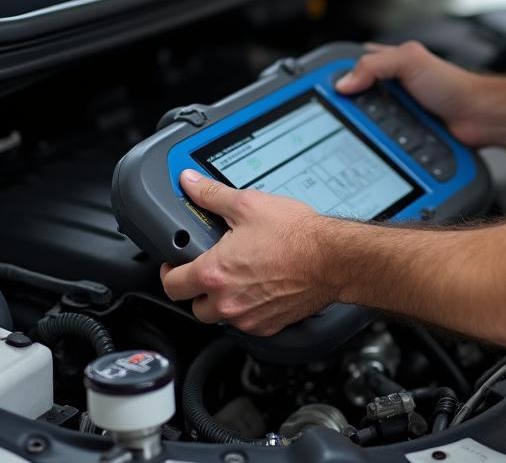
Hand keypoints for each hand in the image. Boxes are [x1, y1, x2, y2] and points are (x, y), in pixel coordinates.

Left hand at [160, 170, 337, 335]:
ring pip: (221, 316)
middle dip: (198, 288)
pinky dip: (249, 309)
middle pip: (194, 306)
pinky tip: (262, 287)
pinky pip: (247, 323)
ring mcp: (248, 317)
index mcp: (214, 273)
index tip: (176, 263)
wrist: (332, 258)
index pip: (171, 284)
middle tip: (211, 268)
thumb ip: (214, 195)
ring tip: (240, 276)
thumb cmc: (296, 235)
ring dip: (223, 299)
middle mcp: (227, 301)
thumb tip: (191, 183)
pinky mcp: (269, 325)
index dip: (169, 271)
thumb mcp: (250, 204)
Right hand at [336, 41, 492, 145]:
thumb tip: (344, 82)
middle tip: (338, 117)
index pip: (349, 67)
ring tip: (360, 134)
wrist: (478, 117)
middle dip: (344, 110)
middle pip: (352, 100)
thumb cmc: (454, 85)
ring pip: (363, 125)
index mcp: (387, 64)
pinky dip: (376, 146)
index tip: (316, 88)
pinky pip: (380, 143)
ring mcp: (394, 114)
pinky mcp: (401, 137)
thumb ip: (376, 64)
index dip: (332, 76)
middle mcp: (388, 89)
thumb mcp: (411, 60)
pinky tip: (376, 148)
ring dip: (361, 131)